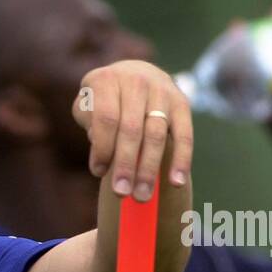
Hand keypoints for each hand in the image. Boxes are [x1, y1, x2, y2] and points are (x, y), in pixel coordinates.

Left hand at [72, 60, 192, 201]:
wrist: (133, 75)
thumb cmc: (103, 100)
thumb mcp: (87, 106)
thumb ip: (90, 126)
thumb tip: (103, 155)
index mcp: (106, 80)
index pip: (105, 119)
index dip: (102, 148)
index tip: (98, 172)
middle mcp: (136, 81)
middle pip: (131, 129)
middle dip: (125, 165)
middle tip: (120, 194)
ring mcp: (162, 90)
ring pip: (156, 134)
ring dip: (148, 168)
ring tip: (141, 196)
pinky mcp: (181, 102)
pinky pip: (184, 134)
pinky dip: (181, 160)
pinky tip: (176, 183)